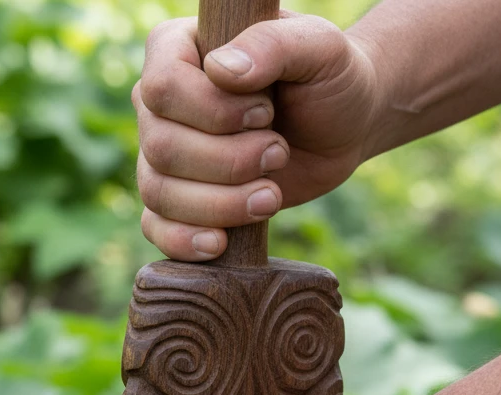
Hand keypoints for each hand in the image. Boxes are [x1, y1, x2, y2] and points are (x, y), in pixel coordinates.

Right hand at [134, 13, 379, 260]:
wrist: (344, 128)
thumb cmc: (328, 77)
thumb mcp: (317, 46)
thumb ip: (272, 44)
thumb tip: (222, 71)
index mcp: (176, 50)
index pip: (162, 89)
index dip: (213, 113)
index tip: (265, 113)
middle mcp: (159, 104)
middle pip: (162, 148)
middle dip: (229, 162)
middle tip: (279, 152)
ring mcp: (163, 156)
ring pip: (159, 192)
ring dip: (220, 203)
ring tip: (271, 195)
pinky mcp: (179, 201)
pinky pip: (156, 227)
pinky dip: (183, 241)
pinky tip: (220, 244)